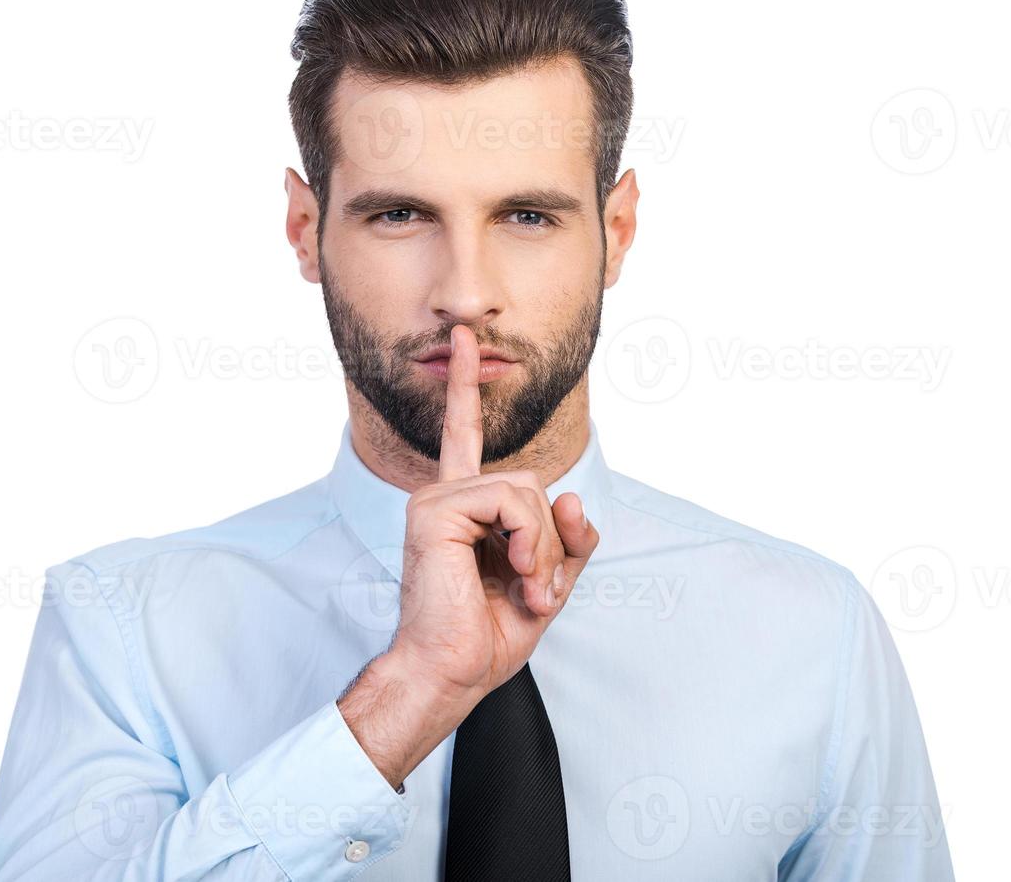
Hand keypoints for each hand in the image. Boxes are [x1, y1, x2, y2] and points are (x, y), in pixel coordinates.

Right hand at [338, 323, 599, 792]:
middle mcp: (444, 495)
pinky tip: (512, 571)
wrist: (451, 671)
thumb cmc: (487, 634)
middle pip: (531, 482)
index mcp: (462, 508)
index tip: (465, 339)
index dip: (465, 387)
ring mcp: (436, 500)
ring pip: (527, 489)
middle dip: (550, 539)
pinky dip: (528, 540)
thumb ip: (567, 538)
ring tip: (525, 586)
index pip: (464, 435)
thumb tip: (574, 496)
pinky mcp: (436, 511)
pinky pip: (512, 501)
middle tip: (536, 588)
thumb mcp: (547, 580)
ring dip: (541, 545)